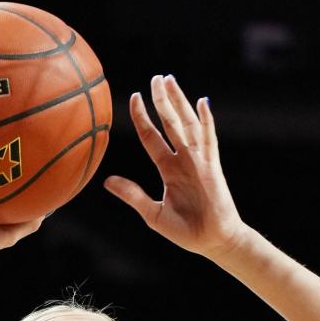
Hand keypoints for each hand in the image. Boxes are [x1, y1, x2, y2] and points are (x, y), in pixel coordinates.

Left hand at [104, 75, 245, 257]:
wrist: (212, 242)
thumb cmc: (186, 231)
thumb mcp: (153, 213)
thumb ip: (133, 195)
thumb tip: (107, 181)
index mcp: (169, 169)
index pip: (152, 137)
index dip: (142, 118)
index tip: (133, 97)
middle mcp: (184, 160)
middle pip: (170, 123)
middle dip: (162, 100)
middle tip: (155, 78)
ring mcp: (199, 161)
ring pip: (187, 124)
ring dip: (179, 102)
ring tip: (169, 80)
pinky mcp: (212, 167)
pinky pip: (208, 140)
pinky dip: (206, 121)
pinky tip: (202, 103)